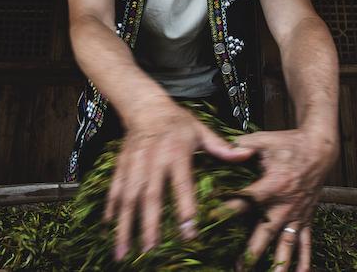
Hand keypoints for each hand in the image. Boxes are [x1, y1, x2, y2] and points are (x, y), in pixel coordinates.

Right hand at [103, 99, 254, 260]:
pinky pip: (114, 190)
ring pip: (128, 198)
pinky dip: (111, 209)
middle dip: (149, 225)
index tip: (189, 233)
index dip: (185, 208)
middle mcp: (153, 160)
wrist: (145, 105)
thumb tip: (247, 154)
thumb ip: (221, 146)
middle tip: (150, 251)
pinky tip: (109, 229)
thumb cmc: (177, 121)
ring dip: (125, 225)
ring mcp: (134, 164)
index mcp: (176, 153)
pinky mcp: (121, 166)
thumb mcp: (200, 129)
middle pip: (150, 196)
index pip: (182, 184)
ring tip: (123, 251)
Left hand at [232, 128, 338, 270]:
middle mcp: (284, 205)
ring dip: (277, 263)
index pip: (244, 201)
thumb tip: (224, 149)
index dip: (226, 210)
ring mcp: (296, 214)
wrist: (319, 149)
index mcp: (271, 185)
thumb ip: (243, 145)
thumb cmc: (289, 143)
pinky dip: (304, 260)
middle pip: (264, 232)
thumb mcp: (264, 140)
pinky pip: (306, 242)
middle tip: (237, 267)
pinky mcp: (306, 218)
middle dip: (251, 251)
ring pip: (285, 243)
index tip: (210, 221)